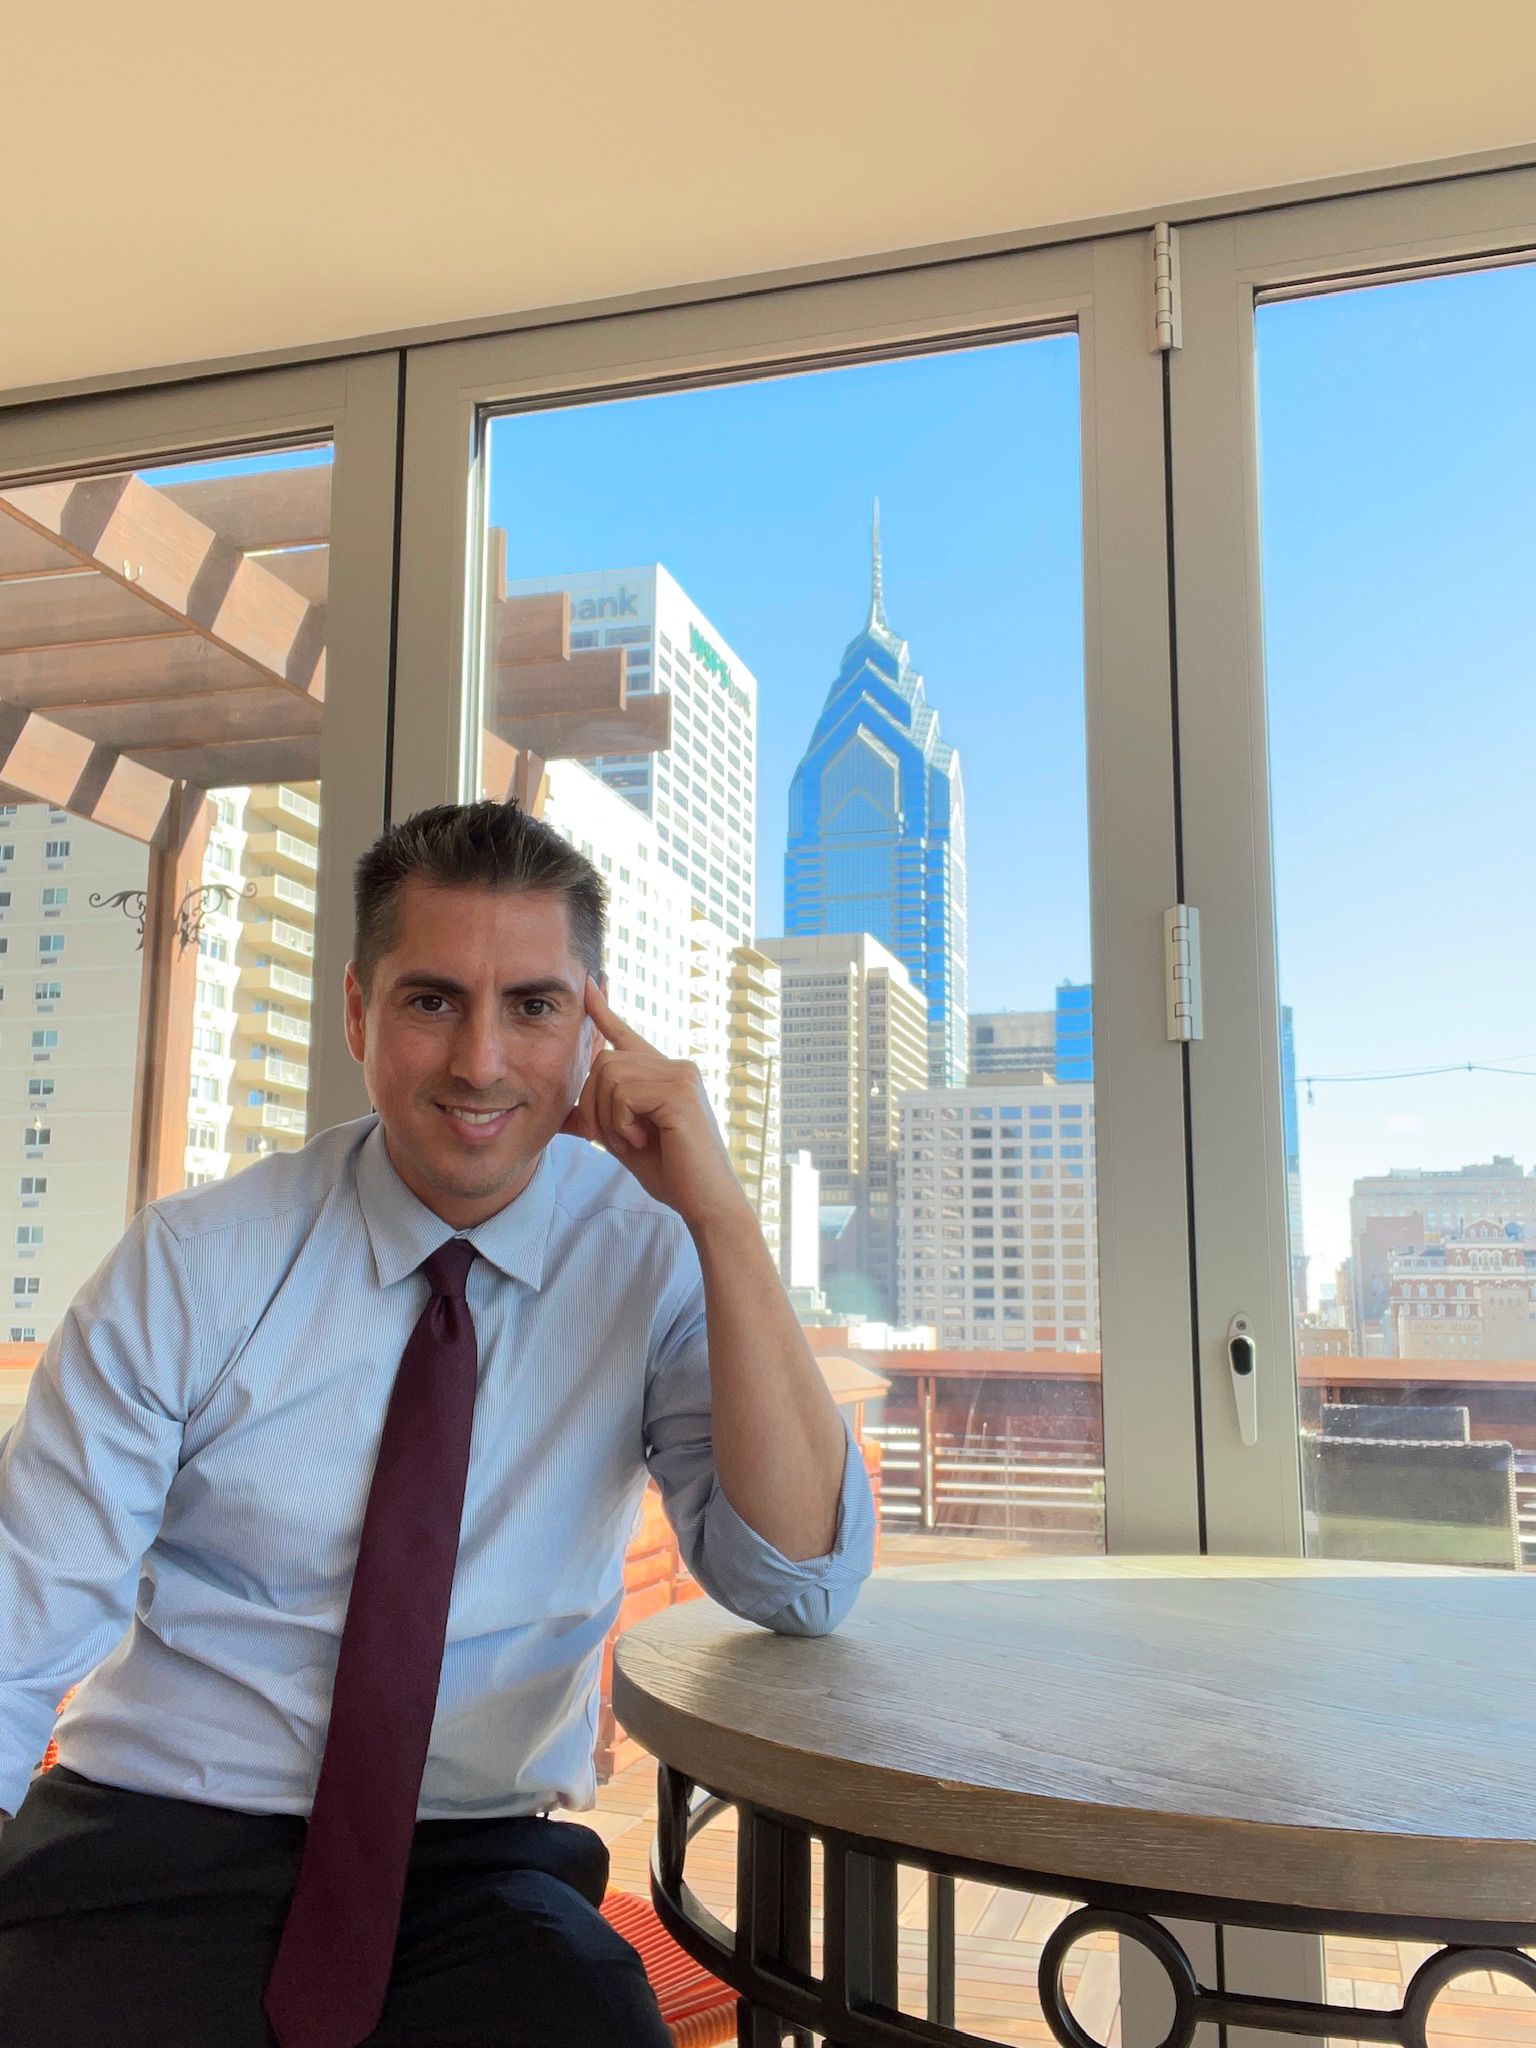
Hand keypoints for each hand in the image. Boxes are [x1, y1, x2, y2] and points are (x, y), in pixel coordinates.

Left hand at [560, 977, 751, 1231]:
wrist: (706, 1202)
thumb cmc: (672, 1174)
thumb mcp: (624, 1143)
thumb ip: (600, 1122)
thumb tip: (563, 1118)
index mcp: (663, 1075)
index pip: (626, 1035)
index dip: (603, 1011)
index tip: (588, 983)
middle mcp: (675, 1066)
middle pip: (604, 1062)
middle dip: (593, 1104)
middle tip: (613, 1139)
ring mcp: (681, 1074)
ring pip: (610, 1076)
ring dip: (608, 1117)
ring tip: (632, 1141)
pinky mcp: (680, 1090)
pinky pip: (624, 1093)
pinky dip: (620, 1122)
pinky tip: (641, 1140)